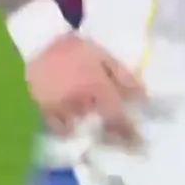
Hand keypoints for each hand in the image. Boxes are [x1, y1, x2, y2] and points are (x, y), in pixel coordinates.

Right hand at [26, 33, 144, 144]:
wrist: (41, 41)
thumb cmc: (77, 49)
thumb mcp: (105, 57)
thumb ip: (123, 77)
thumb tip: (143, 96)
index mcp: (96, 87)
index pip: (116, 117)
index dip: (128, 133)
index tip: (138, 143)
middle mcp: (78, 102)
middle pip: (98, 126)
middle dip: (109, 132)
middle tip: (117, 134)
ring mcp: (59, 108)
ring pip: (80, 127)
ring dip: (89, 127)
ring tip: (94, 123)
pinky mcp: (44, 110)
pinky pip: (60, 127)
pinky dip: (69, 127)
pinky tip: (74, 119)